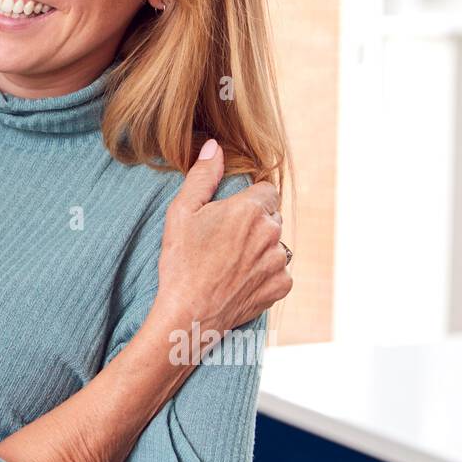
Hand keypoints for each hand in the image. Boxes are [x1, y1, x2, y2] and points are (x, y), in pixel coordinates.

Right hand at [155, 140, 290, 339]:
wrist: (189, 314)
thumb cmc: (181, 262)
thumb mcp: (182, 212)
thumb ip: (203, 176)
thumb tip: (215, 147)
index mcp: (250, 210)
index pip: (266, 189)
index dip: (248, 198)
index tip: (230, 212)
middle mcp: (272, 233)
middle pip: (271, 216)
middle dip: (253, 222)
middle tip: (224, 239)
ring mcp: (279, 262)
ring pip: (275, 244)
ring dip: (260, 248)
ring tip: (230, 261)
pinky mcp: (281, 286)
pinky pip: (279, 271)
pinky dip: (264, 273)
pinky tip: (239, 278)